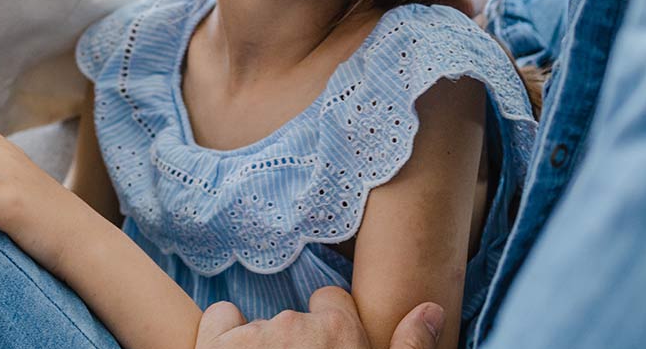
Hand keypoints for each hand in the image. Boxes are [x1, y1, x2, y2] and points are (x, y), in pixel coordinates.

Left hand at [192, 288, 443, 348]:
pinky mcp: (214, 345)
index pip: (331, 301)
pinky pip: (221, 318)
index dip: (331, 332)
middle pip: (297, 320)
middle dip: (297, 347)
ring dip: (262, 348)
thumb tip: (431, 310)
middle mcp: (296, 325)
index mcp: (341, 333)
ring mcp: (252, 336)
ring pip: (260, 325)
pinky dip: (223, 337)